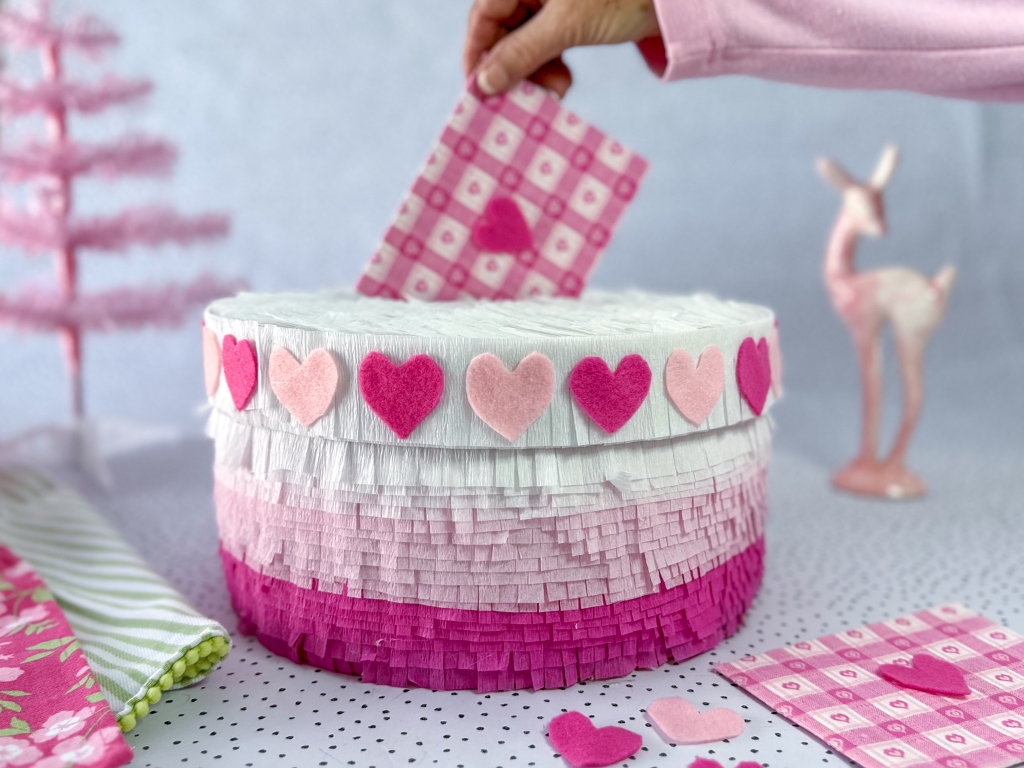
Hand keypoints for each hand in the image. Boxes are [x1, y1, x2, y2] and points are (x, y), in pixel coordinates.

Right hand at [463, 0, 660, 97]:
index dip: (477, 53)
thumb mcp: (567, 26)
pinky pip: (546, 43)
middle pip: (503, 30)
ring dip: (535, 72)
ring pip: (525, 41)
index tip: (478, 90)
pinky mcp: (570, 14)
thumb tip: (482, 83)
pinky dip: (551, 65)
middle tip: (526, 98)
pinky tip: (564, 82)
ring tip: (556, 91)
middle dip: (513, 68)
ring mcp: (551, 0)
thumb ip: (522, 53)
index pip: (483, 15)